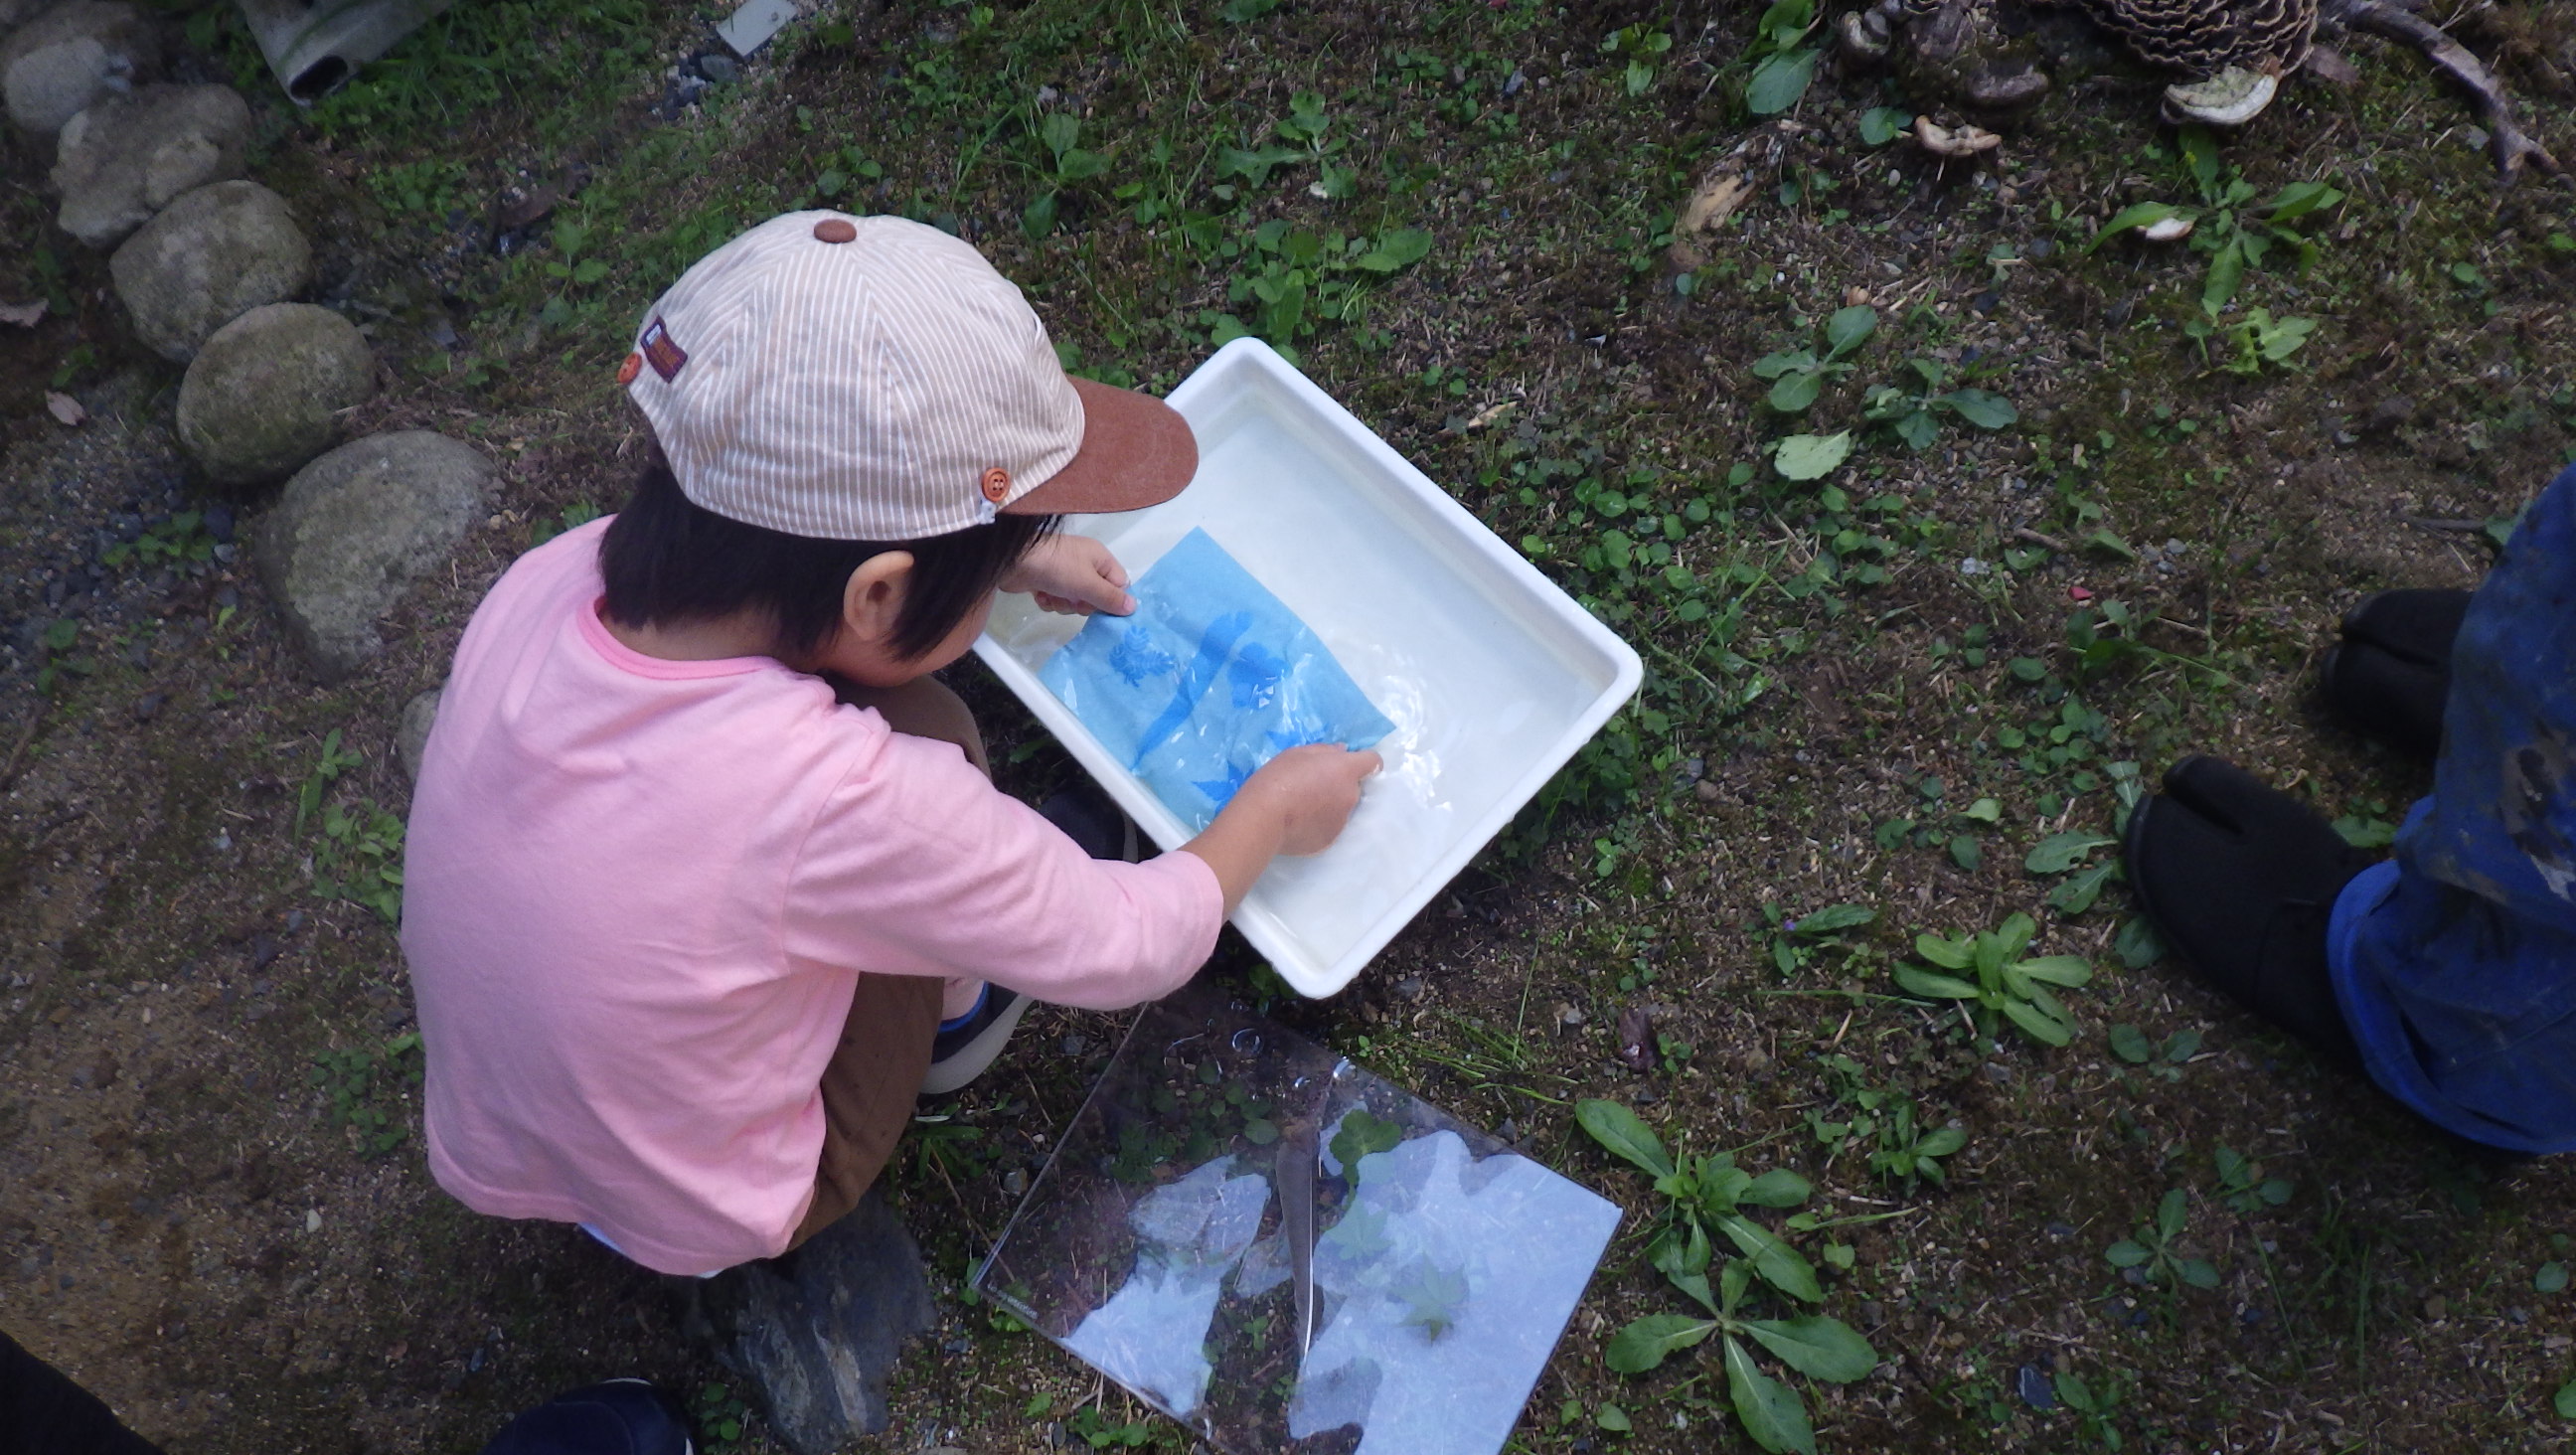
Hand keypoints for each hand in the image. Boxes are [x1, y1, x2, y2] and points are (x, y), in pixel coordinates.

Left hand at [999, 534, 1132, 615]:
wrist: (1014, 560)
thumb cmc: (1057, 567)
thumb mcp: (1088, 584)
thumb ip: (1110, 598)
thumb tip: (1133, 608)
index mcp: (1099, 558)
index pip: (1118, 583)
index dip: (1112, 598)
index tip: (1102, 608)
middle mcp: (1084, 563)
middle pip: (1096, 596)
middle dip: (1082, 603)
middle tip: (1073, 599)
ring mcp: (1064, 572)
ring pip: (1074, 601)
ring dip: (1063, 604)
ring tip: (1052, 594)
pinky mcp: (1046, 581)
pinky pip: (1056, 600)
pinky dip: (1048, 600)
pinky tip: (1040, 594)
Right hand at [1235, 743, 1381, 856]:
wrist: (1264, 817)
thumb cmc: (1278, 778)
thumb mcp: (1297, 753)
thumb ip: (1325, 751)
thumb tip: (1342, 752)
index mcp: (1345, 770)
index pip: (1373, 762)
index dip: (1364, 760)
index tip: (1351, 763)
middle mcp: (1350, 796)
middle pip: (1354, 787)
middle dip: (1340, 784)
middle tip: (1313, 785)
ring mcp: (1342, 821)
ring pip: (1342, 808)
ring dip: (1330, 805)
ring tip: (1303, 808)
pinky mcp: (1330, 840)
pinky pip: (1331, 826)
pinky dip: (1320, 823)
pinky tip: (1299, 823)